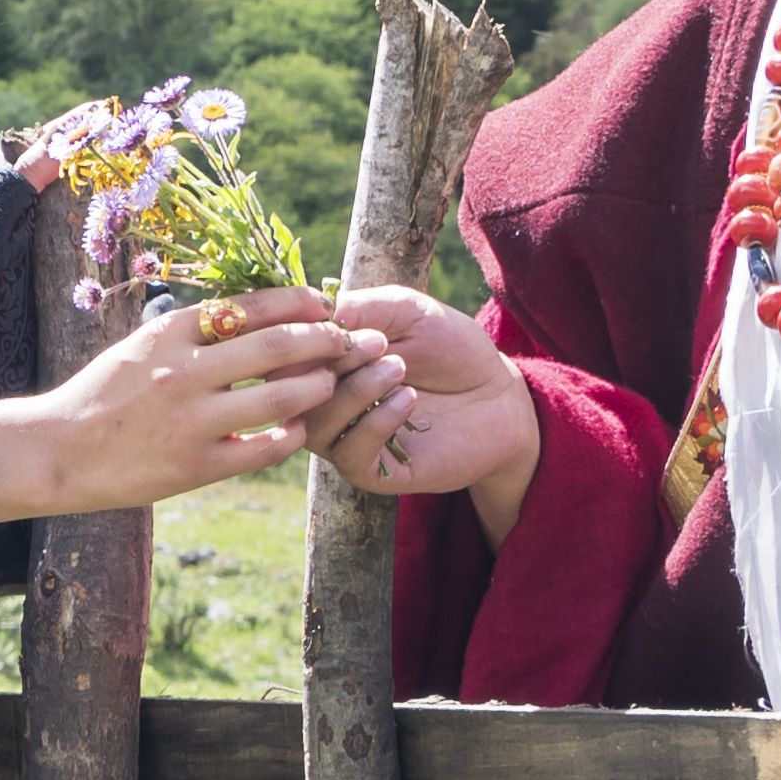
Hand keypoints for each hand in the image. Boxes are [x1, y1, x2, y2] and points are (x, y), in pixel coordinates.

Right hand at [0, 288, 375, 521]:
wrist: (57, 452)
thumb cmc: (100, 395)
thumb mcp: (139, 347)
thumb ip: (191, 332)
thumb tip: (251, 314)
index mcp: (169, 334)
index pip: (250, 305)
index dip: (297, 301)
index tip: (322, 302)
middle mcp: (184, 371)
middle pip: (277, 345)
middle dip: (323, 339)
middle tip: (347, 339)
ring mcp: (193, 421)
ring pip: (280, 395)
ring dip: (317, 386)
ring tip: (331, 383)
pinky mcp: (197, 466)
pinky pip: (264, 447)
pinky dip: (289, 435)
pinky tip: (297, 429)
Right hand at [303, 285, 543, 546]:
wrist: (499, 396)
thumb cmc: (451, 348)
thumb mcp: (409, 312)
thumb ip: (367, 307)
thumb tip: (321, 311)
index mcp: (325, 363)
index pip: (282, 355)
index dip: (301, 336)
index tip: (337, 319)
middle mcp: (326, 403)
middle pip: (290, 391)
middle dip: (331, 362)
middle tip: (378, 343)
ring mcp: (347, 439)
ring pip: (316, 425)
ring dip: (355, 391)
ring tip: (398, 368)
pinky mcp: (375, 472)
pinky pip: (351, 454)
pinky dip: (375, 422)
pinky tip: (407, 399)